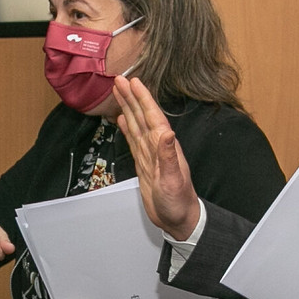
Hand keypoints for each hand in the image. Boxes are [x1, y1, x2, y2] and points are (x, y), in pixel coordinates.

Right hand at [112, 76, 199, 240]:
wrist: (178, 219)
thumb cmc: (179, 202)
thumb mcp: (173, 180)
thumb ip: (169, 156)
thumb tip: (167, 132)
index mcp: (165, 146)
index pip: (152, 117)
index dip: (143, 99)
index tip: (134, 82)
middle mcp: (157, 146)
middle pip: (142, 116)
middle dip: (131, 97)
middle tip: (120, 80)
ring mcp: (150, 154)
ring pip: (136, 124)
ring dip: (128, 107)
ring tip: (119, 92)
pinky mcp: (144, 163)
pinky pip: (134, 140)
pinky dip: (127, 127)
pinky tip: (123, 119)